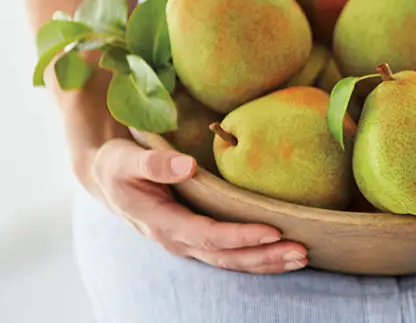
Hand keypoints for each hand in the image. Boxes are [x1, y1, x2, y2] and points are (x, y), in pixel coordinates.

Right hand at [88, 138, 308, 273]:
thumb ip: (154, 163)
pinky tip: (283, 254)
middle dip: (265, 256)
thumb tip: (186, 165)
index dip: (240, 236)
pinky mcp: (197, 239)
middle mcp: (176, 239)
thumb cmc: (118, 165)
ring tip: (302, 258)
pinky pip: (230, 254)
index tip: (272, 231)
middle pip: (226, 256)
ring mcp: (187, 243)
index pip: (206, 235)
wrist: (107, 179)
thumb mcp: (126, 159)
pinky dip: (258, 257)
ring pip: (231, 261)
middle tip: (302, 252)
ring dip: (267, 262)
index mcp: (161, 222)